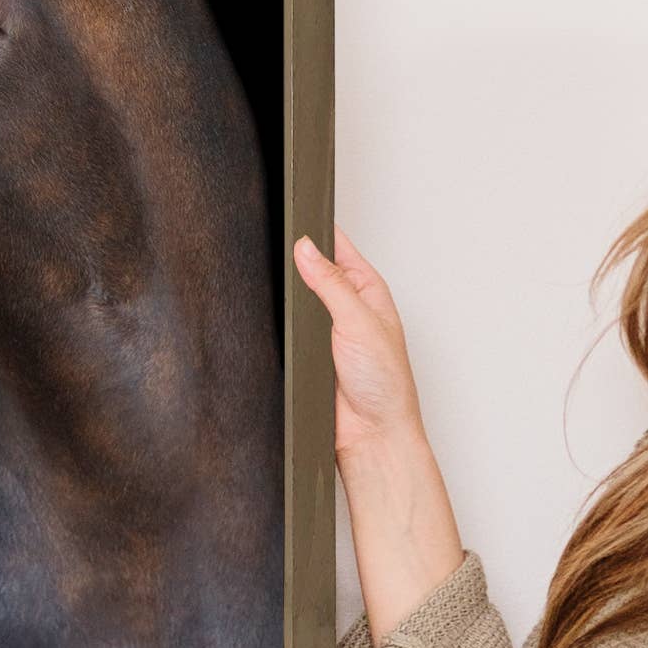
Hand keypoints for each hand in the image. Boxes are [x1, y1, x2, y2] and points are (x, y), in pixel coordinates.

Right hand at [291, 228, 464, 639]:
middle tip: (269, 238)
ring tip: (264, 275)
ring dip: (283, 293)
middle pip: (313, 270)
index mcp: (368, 292)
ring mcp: (324, 332)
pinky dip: (274, 322)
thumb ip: (329, 284)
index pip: (339, 248)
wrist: (371, 437)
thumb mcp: (359, 322)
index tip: (293, 210)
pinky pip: (284, 329)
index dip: (319, 230)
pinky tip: (263, 315)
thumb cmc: (384, 385)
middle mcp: (346, 308)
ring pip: (295, 299)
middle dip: (294, 258)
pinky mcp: (304, 355)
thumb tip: (305, 249)